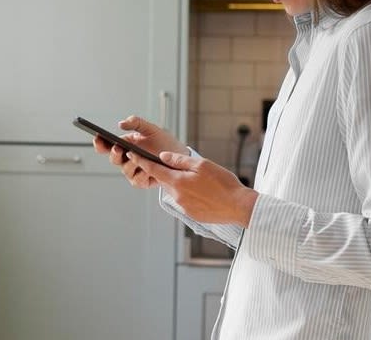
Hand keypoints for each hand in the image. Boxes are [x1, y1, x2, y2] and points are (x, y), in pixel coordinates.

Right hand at [91, 115, 189, 188]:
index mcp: (125, 146)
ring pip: (125, 170)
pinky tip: (146, 169)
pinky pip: (137, 180)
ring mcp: (134, 171)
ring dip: (130, 163)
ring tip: (135, 156)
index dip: (100, 143)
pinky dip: (141, 175)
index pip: (107, 146)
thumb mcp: (151, 129)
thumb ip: (137, 123)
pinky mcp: (143, 181)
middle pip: (114, 159)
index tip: (98, 137)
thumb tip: (121, 123)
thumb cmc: (163, 142)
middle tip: (118, 147)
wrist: (180, 156)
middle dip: (114, 153)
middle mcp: (126, 159)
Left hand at [133, 151, 258, 227]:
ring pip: (177, 191)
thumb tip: (163, 157)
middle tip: (185, 167)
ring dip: (182, 184)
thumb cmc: (223, 183)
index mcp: (178, 182)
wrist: (239, 206)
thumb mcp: (202, 165)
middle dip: (170, 173)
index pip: (154, 170)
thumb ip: (180, 161)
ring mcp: (184, 208)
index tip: (132, 155)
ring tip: (202, 182)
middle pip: (166, 181)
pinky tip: (206, 192)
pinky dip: (191, 195)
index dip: (142, 161)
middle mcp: (177, 197)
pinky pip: (185, 201)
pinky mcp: (192, 215)